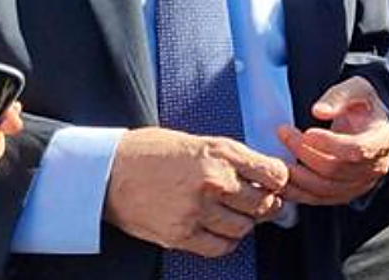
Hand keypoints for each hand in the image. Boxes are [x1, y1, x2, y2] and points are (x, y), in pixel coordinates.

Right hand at [104, 127, 287, 257]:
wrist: (109, 171)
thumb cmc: (152, 152)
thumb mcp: (201, 142)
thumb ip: (233, 159)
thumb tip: (265, 175)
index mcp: (221, 152)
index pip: (273, 173)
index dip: (280, 182)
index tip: (277, 186)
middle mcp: (214, 180)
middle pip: (264, 203)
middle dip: (268, 205)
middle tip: (263, 204)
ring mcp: (197, 210)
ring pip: (244, 227)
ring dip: (245, 224)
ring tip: (236, 215)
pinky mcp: (180, 234)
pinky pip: (220, 247)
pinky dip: (226, 242)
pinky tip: (219, 231)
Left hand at [278, 76, 388, 204]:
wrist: (369, 124)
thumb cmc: (363, 105)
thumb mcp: (357, 89)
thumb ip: (339, 96)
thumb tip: (318, 111)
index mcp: (382, 140)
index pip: (357, 150)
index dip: (330, 144)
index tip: (307, 132)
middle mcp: (374, 168)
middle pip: (335, 169)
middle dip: (304, 153)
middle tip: (283, 132)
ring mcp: (359, 185)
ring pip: (323, 189)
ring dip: (296, 175)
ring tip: (276, 157)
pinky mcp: (343, 194)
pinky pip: (317, 199)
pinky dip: (296, 192)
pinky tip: (280, 178)